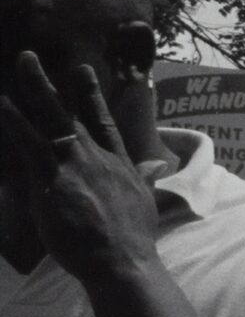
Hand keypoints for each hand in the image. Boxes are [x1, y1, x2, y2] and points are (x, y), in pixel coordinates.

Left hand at [0, 55, 160, 282]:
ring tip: (23, 63)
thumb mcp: (146, 202)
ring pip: (52, 118)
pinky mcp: (54, 178)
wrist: (123, 260)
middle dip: (52, 83)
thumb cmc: (133, 240)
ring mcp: (76, 164)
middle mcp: (98, 157)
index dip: (91, 96)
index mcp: (120, 164)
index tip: (82, 72)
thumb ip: (145, 179)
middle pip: (73, 112)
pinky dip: (15, 121)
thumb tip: (157, 166)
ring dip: (35, 88)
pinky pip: (30, 142)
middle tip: (31, 57)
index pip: (103, 123)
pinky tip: (2, 104)